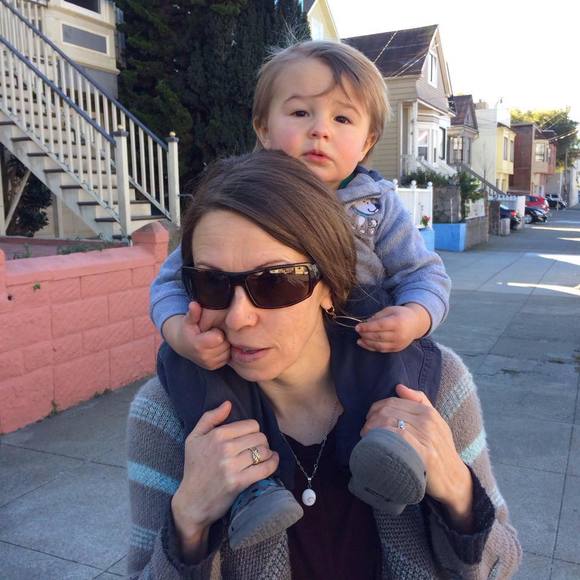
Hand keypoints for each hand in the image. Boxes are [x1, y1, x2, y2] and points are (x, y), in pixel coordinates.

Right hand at [162, 302, 230, 368]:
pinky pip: (227, 358)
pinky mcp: (213, 367)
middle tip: (214, 334)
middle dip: (222, 338)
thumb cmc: (187, 330)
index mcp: (198, 345)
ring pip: (228, 352)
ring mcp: (209, 364)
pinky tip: (216, 346)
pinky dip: (224, 352)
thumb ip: (193, 313)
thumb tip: (194, 304)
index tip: (211, 329)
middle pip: (225, 345)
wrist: (183, 345)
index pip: (219, 338)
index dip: (217, 331)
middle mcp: (204, 357)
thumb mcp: (188, 320)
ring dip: (224, 345)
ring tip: (215, 340)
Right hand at [171, 401, 278, 559]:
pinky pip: (265, 468)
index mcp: (216, 435)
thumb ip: (210, 418)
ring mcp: (232, 466)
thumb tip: (228, 404)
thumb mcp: (194, 439)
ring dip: (266, 454)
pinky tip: (271, 462)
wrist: (192, 502)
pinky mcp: (239, 482)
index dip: (253, 431)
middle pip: (260, 437)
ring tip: (262, 457)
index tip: (249, 438)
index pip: (251, 425)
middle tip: (255, 449)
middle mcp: (225, 448)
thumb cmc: (194, 468)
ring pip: (263, 451)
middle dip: (261, 442)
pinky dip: (273, 464)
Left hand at [355, 303, 430, 351]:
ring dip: (367, 342)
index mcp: (397, 322)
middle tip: (358, 331)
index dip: (367, 327)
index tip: (357, 327)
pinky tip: (364, 343)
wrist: (416, 323)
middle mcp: (399, 334)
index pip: (380, 326)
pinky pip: (382, 350)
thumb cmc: (400, 314)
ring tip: (359, 339)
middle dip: (365, 334)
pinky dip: (371, 347)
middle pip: (378, 336)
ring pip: (379, 345)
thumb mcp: (390, 310)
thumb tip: (365, 323)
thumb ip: (377, 316)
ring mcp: (398, 343)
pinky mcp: (397, 349)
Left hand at [362, 385, 472, 527]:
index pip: (392, 402)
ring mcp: (426, 438)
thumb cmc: (441, 450)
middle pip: (388, 412)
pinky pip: (397, 440)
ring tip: (367, 438)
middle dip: (371, 420)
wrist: (455, 480)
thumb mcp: (436, 422)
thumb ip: (419, 402)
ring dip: (372, 430)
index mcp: (428, 412)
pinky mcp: (424, 456)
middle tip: (366, 431)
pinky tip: (375, 446)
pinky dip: (381, 440)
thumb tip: (399, 387)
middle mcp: (427, 422)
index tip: (369, 419)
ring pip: (389, 424)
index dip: (376, 409)